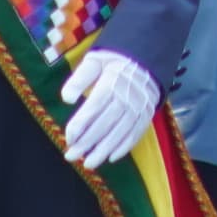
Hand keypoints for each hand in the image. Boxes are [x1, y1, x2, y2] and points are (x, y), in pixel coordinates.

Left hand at [58, 48, 160, 167]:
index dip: (79, 125)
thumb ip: (80, 79)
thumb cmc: (116, 57)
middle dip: (86, 143)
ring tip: (89, 164)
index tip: (68, 138)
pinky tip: (112, 157)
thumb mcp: (95, 59)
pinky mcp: (147, 113)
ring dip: (104, 150)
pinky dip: (125, 147)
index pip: (93, 108)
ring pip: (120, 133)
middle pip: (104, 125)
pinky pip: (136, 133)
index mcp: (111, 83)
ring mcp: (139, 107)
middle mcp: (126, 97)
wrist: (149, 53)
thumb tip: (66, 99)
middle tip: (71, 156)